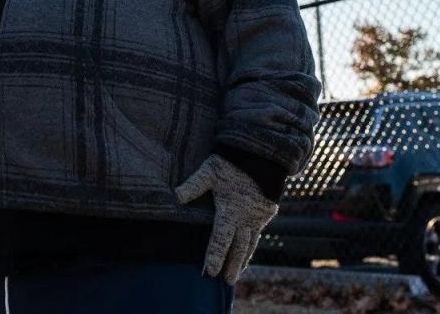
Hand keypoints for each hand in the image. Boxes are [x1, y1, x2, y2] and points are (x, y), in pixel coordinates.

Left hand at [174, 154, 277, 284]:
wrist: (261, 157)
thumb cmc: (231, 164)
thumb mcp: (210, 170)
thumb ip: (194, 185)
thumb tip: (175, 196)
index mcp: (230, 210)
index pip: (220, 239)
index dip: (214, 256)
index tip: (209, 272)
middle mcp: (244, 218)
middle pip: (237, 247)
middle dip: (231, 265)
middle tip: (226, 282)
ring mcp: (256, 218)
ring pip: (249, 244)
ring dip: (242, 260)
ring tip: (236, 275)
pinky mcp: (264, 215)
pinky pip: (256, 236)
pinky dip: (251, 249)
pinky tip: (246, 256)